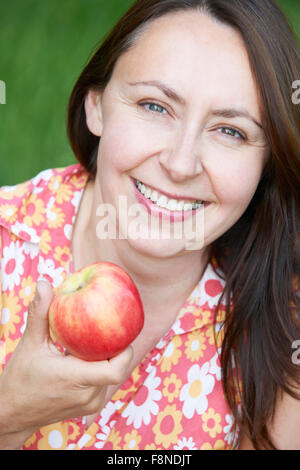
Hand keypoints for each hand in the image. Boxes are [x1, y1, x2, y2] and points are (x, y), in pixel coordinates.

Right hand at [0, 280, 132, 447]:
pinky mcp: (90, 407)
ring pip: (112, 376)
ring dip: (108, 358)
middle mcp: (88, 396)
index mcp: (75, 380)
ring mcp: (91, 404)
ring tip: (100, 338)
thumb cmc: (20, 378)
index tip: (120, 330)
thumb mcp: (30, 344)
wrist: (12, 413)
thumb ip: (40, 313)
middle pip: (117, 369)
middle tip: (111, 326)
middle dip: (116, 347)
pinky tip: (92, 353)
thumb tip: (45, 283)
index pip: (115, 370)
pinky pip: (105, 383)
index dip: (124, 350)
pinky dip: (101, 367)